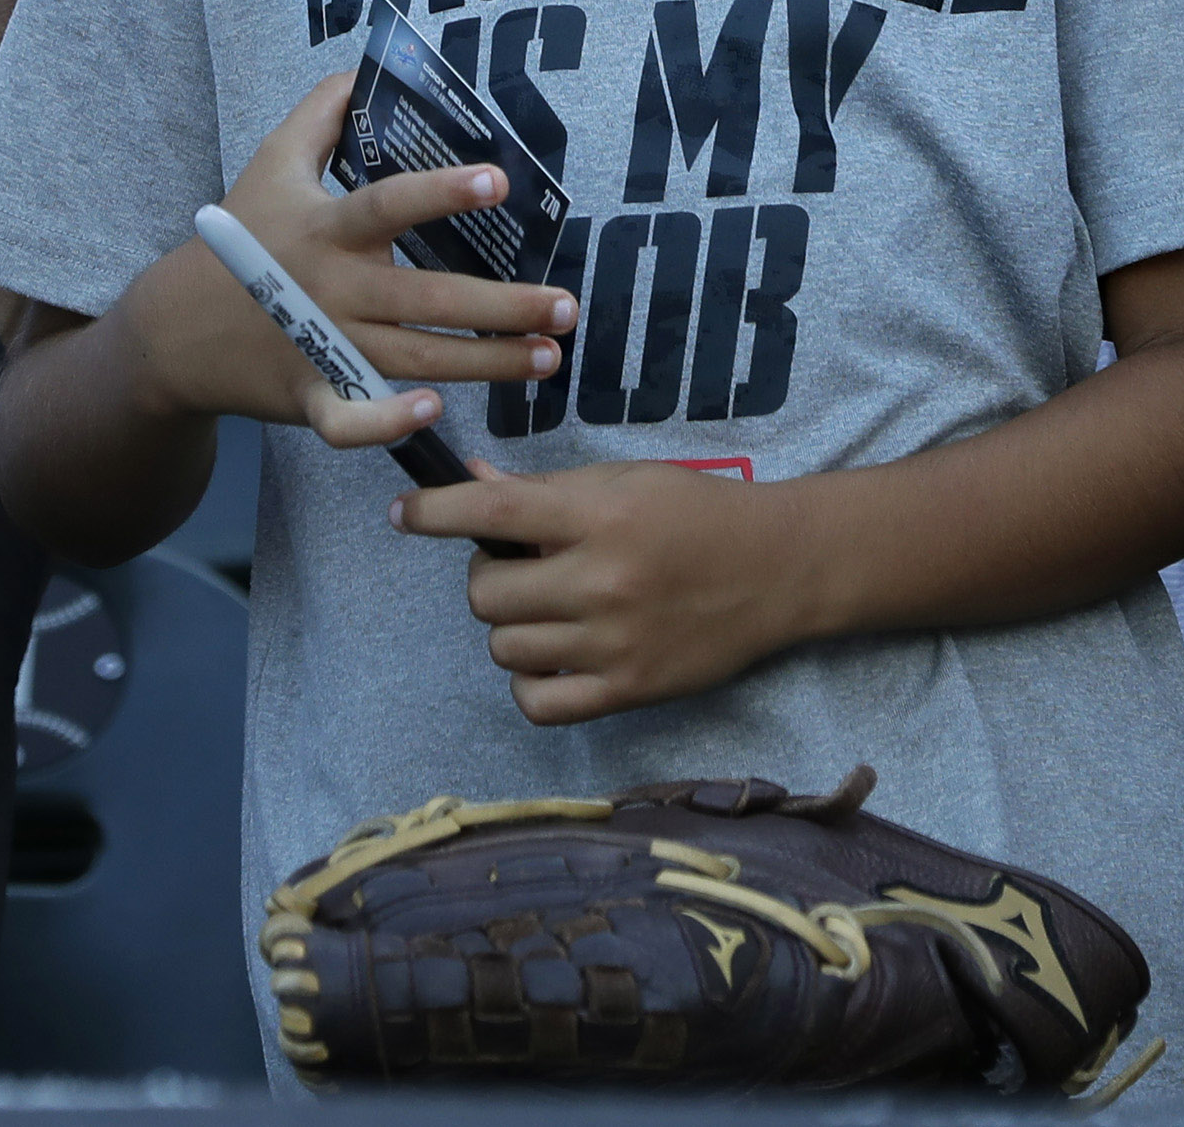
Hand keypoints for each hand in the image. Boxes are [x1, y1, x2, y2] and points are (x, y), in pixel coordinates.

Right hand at [140, 73, 572, 447]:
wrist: (173, 331)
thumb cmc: (237, 239)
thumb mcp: (270, 163)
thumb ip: (321, 114)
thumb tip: (365, 71)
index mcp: (325, 229)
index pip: (388, 205)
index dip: (441, 192)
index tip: (498, 181)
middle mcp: (332, 290)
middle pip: (426, 299)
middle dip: (504, 306)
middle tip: (565, 306)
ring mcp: (322, 348)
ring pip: (417, 359)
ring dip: (488, 361)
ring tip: (548, 356)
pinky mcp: (312, 397)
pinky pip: (351, 420)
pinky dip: (387, 422)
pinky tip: (439, 412)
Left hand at [396, 458, 813, 723]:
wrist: (779, 567)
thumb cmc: (697, 512)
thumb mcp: (623, 481)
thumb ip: (545, 489)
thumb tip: (468, 480)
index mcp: (597, 516)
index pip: (490, 512)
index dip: (433, 512)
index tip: (404, 513)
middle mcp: (601, 580)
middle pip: (486, 593)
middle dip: (490, 577)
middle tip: (520, 565)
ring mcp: (613, 642)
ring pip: (505, 647)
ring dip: (512, 627)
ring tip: (547, 609)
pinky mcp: (629, 690)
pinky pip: (538, 702)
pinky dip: (531, 681)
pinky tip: (552, 656)